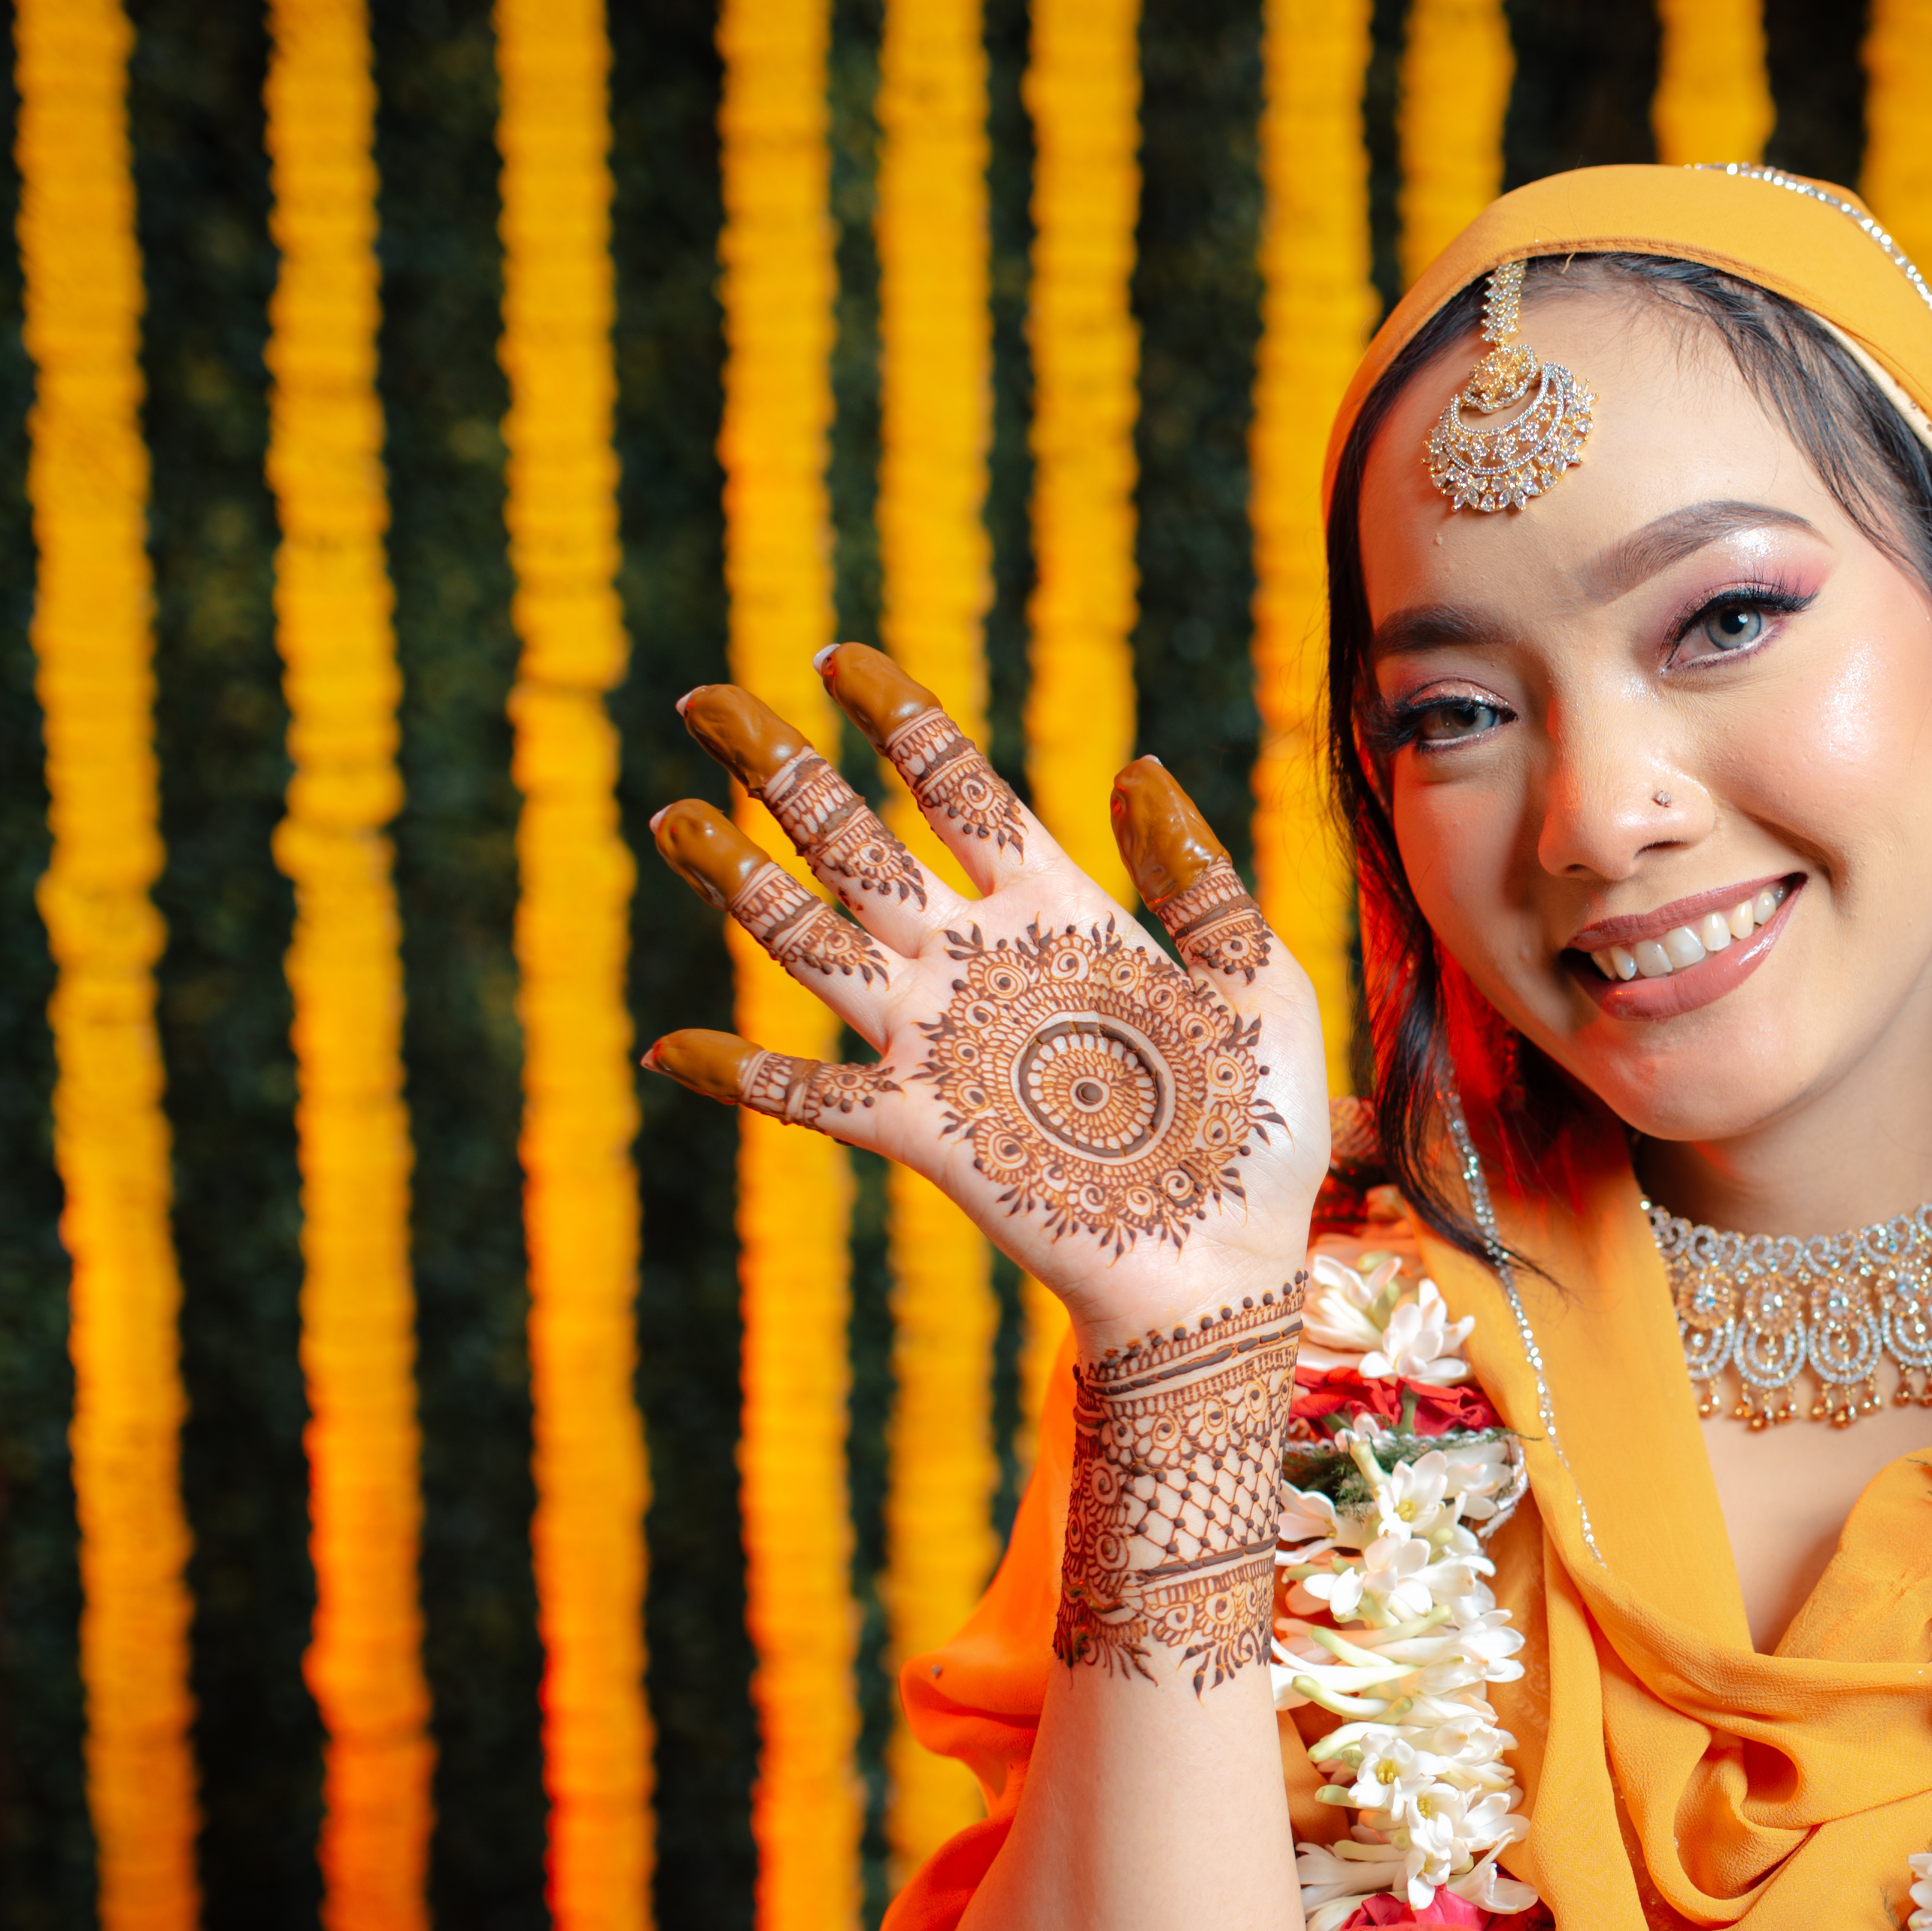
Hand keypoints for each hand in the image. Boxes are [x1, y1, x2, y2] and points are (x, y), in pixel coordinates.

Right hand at [638, 647, 1327, 1347]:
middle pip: (858, 844)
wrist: (1232, 1270)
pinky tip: (670, 1050)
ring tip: (672, 819)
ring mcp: (943, 1046)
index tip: (837, 660)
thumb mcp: (1261, 985)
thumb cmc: (1261, 1137)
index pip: (959, 791)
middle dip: (781, 774)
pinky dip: (739, 1075)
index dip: (900, 723)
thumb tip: (1134, 769)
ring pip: (813, 944)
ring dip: (739, 884)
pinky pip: (809, 1097)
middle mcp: (983, 965)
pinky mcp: (923, 1133)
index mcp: (1062, 913)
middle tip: (705, 703)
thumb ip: (1200, 881)